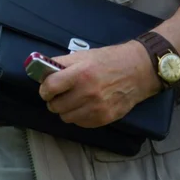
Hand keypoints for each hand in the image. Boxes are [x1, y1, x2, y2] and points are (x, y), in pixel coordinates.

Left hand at [38, 42, 160, 126]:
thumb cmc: (109, 60)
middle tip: (59, 95)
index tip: (46, 89)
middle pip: (55, 106)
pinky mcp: (105, 118)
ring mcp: (97, 108)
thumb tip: (41, 72)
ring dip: (65, 110)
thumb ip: (61, 64)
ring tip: (73, 100)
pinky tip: (85, 106)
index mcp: (81, 73)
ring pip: (66, 117)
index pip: (50, 87)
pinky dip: (78, 116)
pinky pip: (80, 123)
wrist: (139, 71)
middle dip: (54, 100)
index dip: (44, 89)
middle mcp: (88, 92)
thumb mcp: (84, 56)